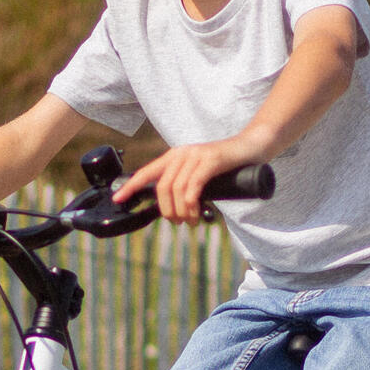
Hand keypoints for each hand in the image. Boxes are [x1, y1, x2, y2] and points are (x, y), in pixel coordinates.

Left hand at [114, 139, 258, 223]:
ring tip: (189, 222)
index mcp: (174, 157)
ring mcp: (195, 155)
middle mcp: (181, 154)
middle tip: (178, 223)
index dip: (130, 187)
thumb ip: (186, 184)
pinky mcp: (211, 160)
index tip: (118, 200)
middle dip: (167, 211)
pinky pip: (193, 186)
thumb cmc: (227, 165)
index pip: (147, 172)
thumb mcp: (200, 174)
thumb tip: (174, 208)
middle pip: (162, 188)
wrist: (252, 147)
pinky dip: (191, 203)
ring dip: (181, 212)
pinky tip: (194, 212)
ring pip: (177, 190)